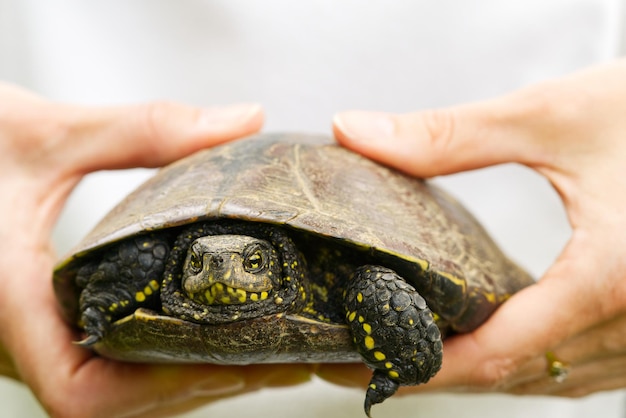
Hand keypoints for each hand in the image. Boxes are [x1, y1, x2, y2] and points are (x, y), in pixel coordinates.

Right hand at [0, 83, 310, 417]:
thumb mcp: (47, 132)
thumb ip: (145, 130)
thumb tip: (246, 121)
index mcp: (9, 300)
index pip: (78, 392)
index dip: (159, 388)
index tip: (232, 360)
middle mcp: (15, 336)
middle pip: (115, 403)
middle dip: (200, 383)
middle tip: (279, 356)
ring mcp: (29, 338)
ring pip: (112, 395)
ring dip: (187, 381)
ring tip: (263, 356)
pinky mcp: (42, 326)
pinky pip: (103, 370)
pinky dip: (160, 365)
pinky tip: (207, 340)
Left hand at [319, 59, 625, 396]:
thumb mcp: (551, 116)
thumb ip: (448, 134)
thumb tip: (354, 131)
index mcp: (614, 277)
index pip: (501, 350)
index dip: (427, 365)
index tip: (370, 363)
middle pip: (519, 374)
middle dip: (439, 373)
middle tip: (375, 359)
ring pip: (552, 379)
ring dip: (484, 372)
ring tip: (419, 353)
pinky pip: (582, 367)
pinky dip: (529, 362)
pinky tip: (496, 343)